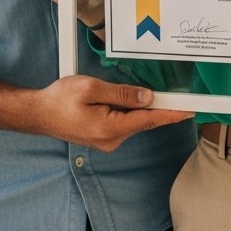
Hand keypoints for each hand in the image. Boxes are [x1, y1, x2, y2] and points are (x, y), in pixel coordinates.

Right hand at [30, 75, 192, 151]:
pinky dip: (129, 111)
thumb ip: (121, 93)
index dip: (172, 114)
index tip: (191, 110)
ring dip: (138, 106)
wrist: (38, 113)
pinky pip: (124, 122)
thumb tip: (147, 97)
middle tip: (173, 92)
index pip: (149, 119)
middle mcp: (112, 140)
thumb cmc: (60, 99)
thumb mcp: (91, 89)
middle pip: (143, 120)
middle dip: (156, 105)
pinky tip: (124, 100)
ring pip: (133, 120)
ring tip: (128, 91)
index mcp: (110, 128)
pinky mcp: (104, 137)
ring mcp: (108, 141)